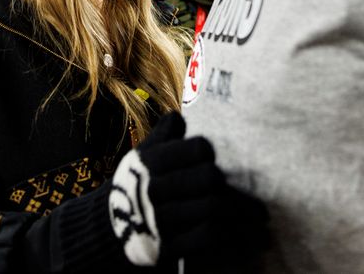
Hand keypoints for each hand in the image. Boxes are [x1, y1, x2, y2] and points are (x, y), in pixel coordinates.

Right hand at [108, 112, 267, 265]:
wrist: (104, 230)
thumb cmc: (136, 184)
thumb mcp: (142, 157)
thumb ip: (164, 136)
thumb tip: (180, 116)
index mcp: (150, 161)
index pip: (198, 149)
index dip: (210, 153)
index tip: (215, 159)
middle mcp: (154, 188)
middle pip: (210, 178)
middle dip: (227, 182)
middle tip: (247, 188)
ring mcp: (160, 219)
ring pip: (214, 207)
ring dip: (241, 211)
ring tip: (259, 213)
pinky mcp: (166, 247)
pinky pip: (207, 236)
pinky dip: (227, 233)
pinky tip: (237, 231)